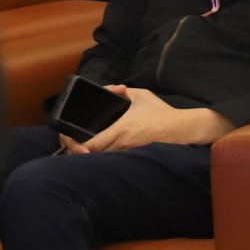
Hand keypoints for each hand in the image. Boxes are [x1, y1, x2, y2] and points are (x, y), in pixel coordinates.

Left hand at [69, 86, 231, 152]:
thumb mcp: (141, 95)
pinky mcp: (131, 157)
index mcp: (121, 130)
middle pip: (89, 156)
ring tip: (79, 144)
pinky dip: (100, 155)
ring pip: (98, 159)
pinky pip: (109, 159)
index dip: (74, 145)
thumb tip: (106, 89)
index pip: (90, 145)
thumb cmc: (162, 112)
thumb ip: (120, 91)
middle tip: (70, 141)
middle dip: (75, 150)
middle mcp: (121, 145)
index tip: (68, 138)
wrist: (181, 129)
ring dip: (87, 153)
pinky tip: (95, 149)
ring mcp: (126, 154)